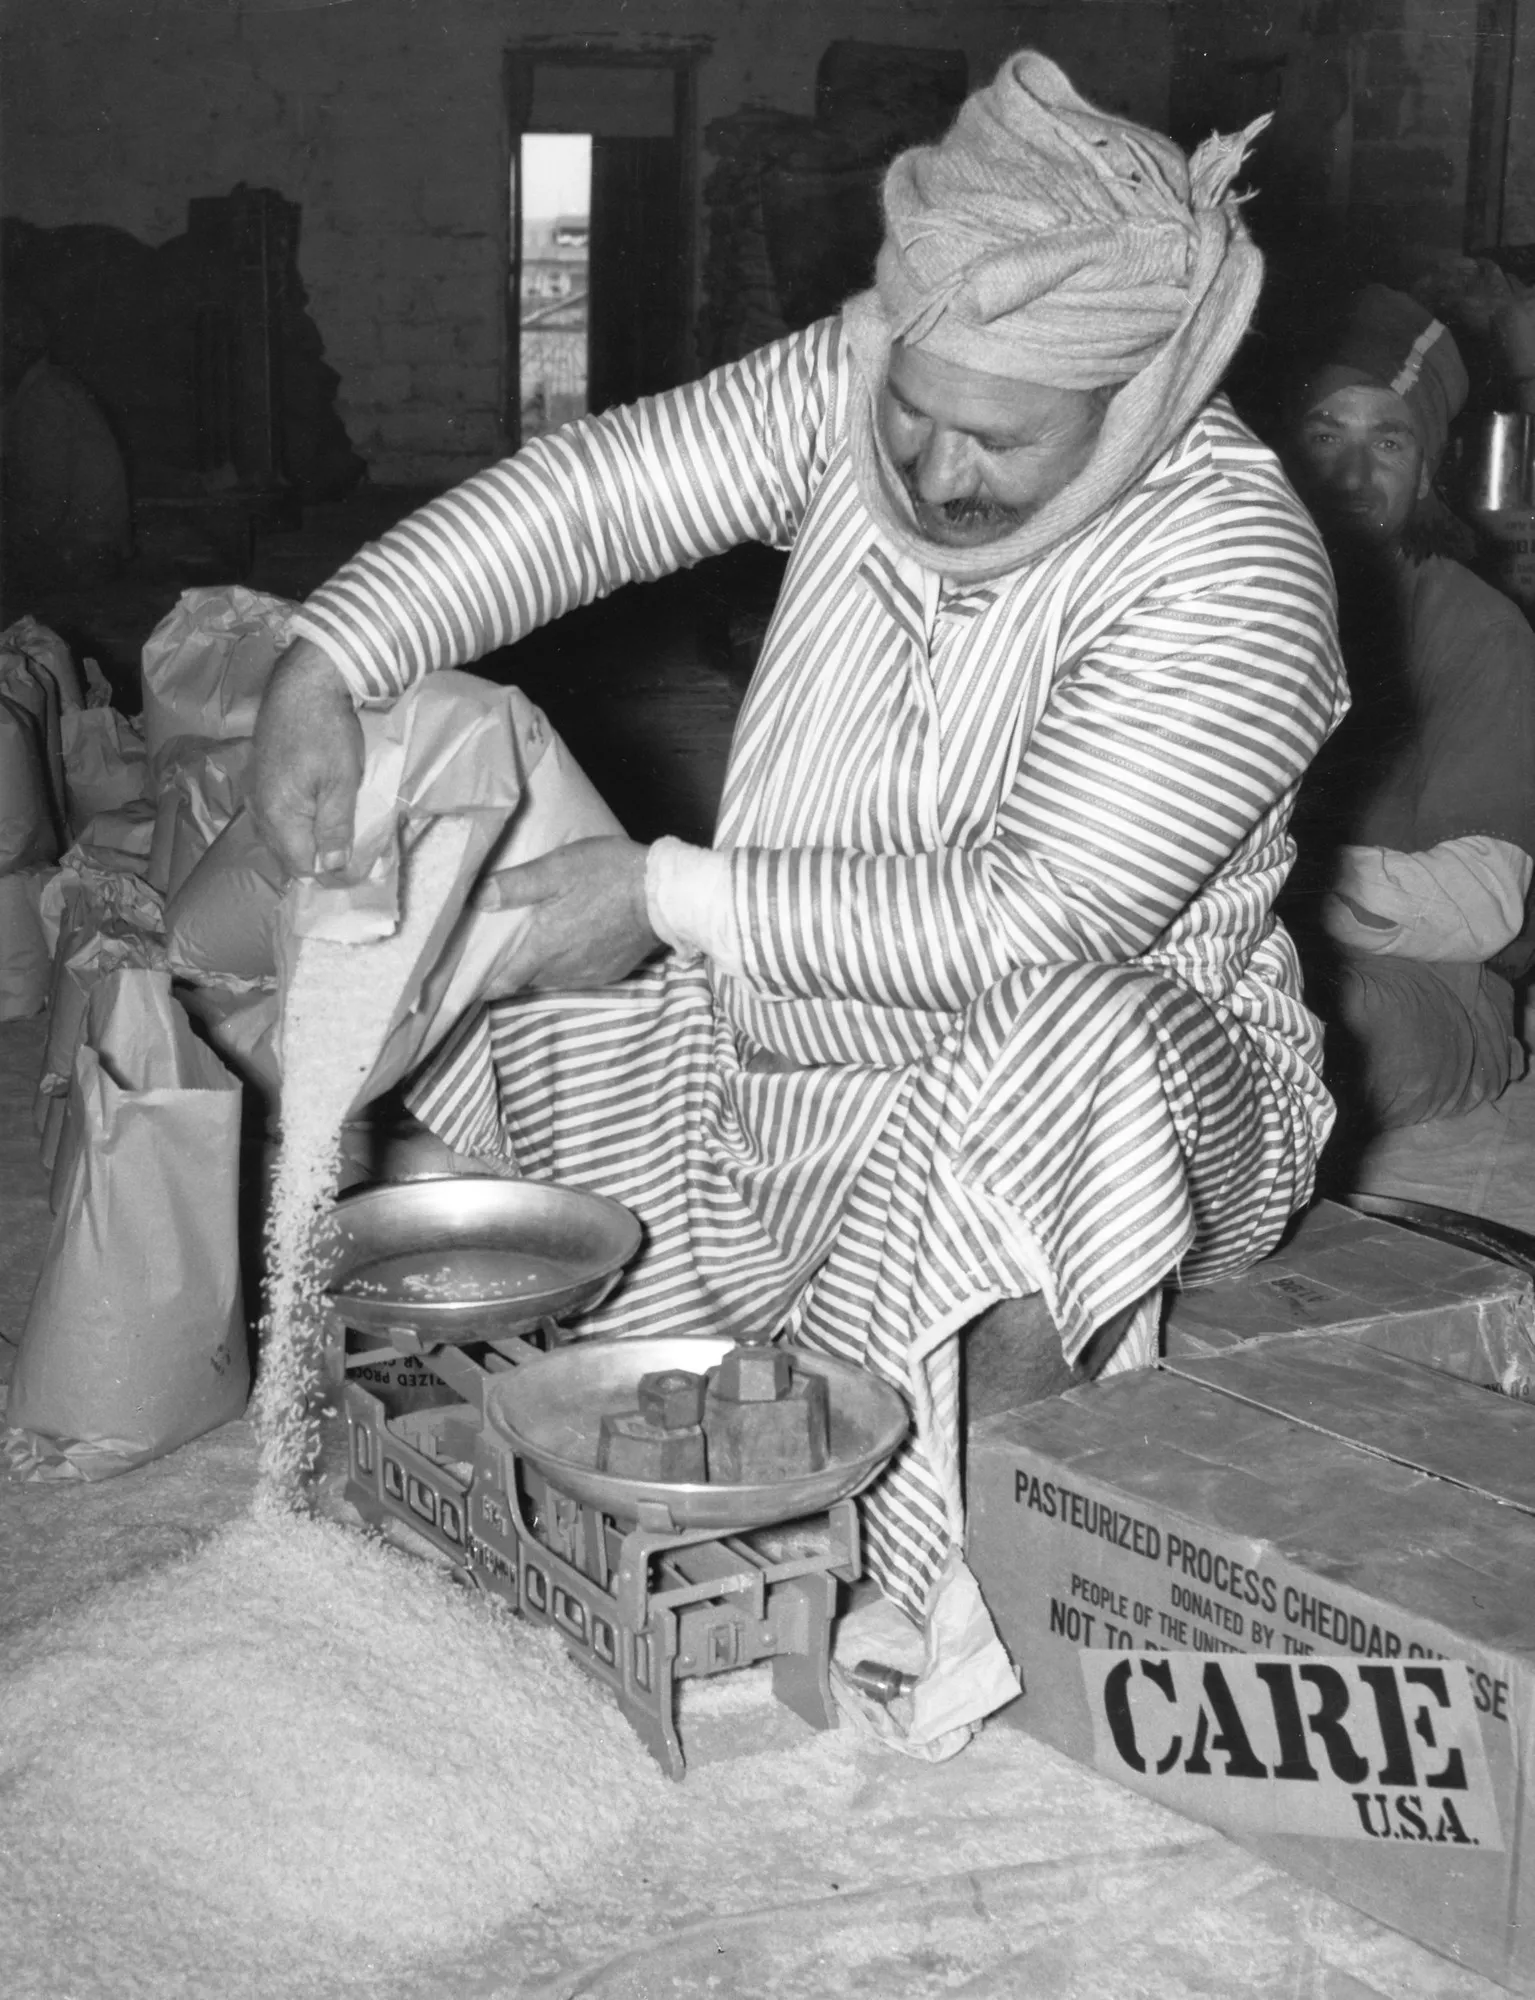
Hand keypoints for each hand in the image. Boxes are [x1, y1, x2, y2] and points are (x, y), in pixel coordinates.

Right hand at [250, 640, 364, 876]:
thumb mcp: (342, 784)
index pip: (301, 865)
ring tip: (333, 837)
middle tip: (348, 856)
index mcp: (279, 816)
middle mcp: (259, 809)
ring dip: (304, 840)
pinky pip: (274, 814)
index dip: (328, 872)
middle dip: (315, 859)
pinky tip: (313, 814)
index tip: (354, 869)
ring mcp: (255, 792)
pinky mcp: (259, 777)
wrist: (302, 685)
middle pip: (286, 853)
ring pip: (279, 834)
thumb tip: (332, 868)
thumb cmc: (327, 733)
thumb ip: (336, 829)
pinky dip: (295, 821)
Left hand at [475, 836, 656, 992]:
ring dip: (542, 969)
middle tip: (504, 953)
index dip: (484, 985)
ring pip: (553, 980)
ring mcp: (590, 974)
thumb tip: (477, 898)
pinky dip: (570, 966)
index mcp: (544, 948)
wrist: (663, 893)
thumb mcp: (558, 868)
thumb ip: (516, 885)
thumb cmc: (607, 875)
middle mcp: (563, 970)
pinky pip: (579, 976)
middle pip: (527, 981)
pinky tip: (574, 946)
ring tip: (539, 948)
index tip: (470, 982)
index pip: (504, 982)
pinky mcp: (611, 973)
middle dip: (513, 972)